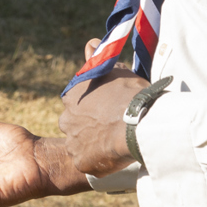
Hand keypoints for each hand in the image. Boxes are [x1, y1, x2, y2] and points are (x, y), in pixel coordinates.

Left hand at [59, 41, 147, 176]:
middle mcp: (66, 119)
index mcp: (71, 96)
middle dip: (88, 125)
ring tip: (115, 142)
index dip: (92, 105)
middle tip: (110, 126)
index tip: (106, 108)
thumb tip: (90, 43)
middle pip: (74, 123)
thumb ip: (98, 58)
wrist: (140, 124)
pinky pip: (87, 163)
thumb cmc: (129, 94)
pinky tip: (114, 155)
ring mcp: (72, 143)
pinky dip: (98, 161)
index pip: (75, 101)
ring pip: (80, 144)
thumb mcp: (114, 70)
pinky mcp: (81, 163)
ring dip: (92, 144)